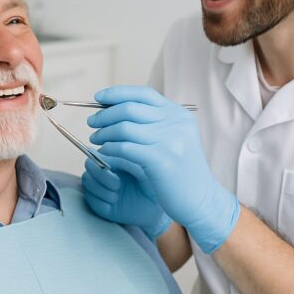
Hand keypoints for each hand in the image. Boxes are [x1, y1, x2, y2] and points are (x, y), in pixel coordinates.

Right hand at [82, 156, 170, 238]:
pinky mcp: (98, 203)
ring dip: (102, 190)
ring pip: (87, 181)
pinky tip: (114, 204)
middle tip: (118, 184)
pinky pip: (89, 199)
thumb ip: (126, 157)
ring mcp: (99, 186)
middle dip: (101, 175)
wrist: (155, 208)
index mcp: (113, 158)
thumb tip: (107, 150)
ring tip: (117, 196)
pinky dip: (101, 203)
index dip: (100, 158)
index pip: (96, 152)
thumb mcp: (143, 166)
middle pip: (88, 165)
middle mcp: (103, 170)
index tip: (112, 167)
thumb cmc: (152, 184)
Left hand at [88, 85, 239, 252]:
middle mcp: (176, 122)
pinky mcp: (161, 160)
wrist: (201, 200)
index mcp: (178, 114)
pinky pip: (125, 147)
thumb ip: (153, 123)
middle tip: (92, 123)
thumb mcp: (174, 138)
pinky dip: (110, 148)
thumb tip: (115, 108)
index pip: (143, 94)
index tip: (98, 97)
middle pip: (130, 108)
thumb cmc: (181, 171)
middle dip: (105, 114)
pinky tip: (104, 152)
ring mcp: (170, 140)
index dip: (117, 93)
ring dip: (104, 132)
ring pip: (124, 127)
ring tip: (96, 139)